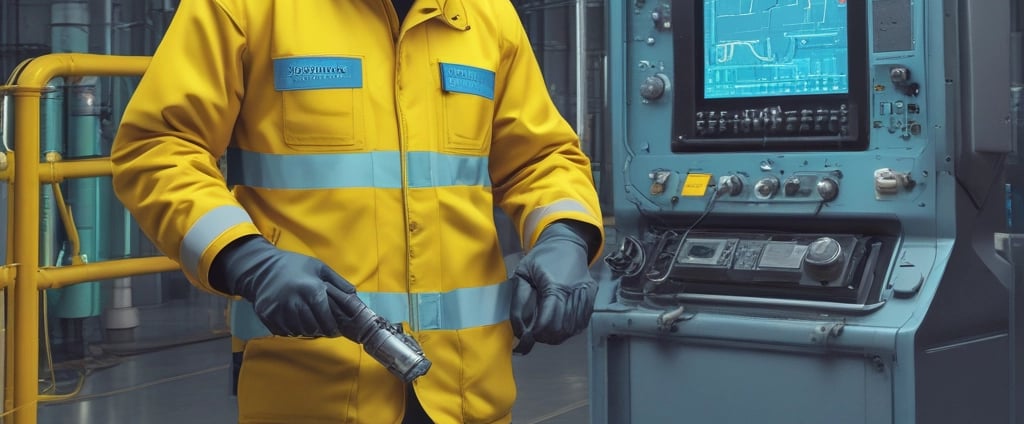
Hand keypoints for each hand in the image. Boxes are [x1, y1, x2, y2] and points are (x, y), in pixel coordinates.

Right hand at [210, 236, 357, 337]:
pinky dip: (292, 330)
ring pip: (299, 331)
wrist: (262, 267)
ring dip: (306, 330)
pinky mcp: (267, 316)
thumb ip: (338, 282)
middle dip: (320, 329)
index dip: (332, 327)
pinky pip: (284, 332)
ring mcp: (279, 310)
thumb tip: (354, 296)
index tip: (334, 330)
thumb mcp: (319, 268)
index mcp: (310, 289)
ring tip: (308, 321)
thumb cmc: (295, 266)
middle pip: (313, 327)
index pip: (325, 318)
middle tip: (322, 327)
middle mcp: (294, 301)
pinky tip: (294, 320)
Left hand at [509, 221, 598, 345]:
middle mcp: (574, 292)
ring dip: (556, 335)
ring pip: (572, 329)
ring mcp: (586, 296)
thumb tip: (520, 330)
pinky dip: (568, 329)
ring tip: (545, 329)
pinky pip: (581, 323)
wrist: (568, 243)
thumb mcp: (522, 273)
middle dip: (545, 337)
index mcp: (555, 286)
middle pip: (561, 329)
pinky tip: (558, 324)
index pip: (548, 321)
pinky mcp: (592, 298)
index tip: (528, 336)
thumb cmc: (542, 257)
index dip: (537, 334)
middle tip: (534, 334)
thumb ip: (518, 303)